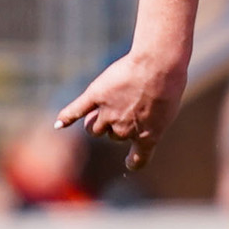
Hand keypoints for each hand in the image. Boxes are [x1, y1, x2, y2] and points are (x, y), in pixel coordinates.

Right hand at [56, 49, 186, 172]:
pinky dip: (66, 117)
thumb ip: (152, 119)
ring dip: (96, 123)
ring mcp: (108, 113)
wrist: (157, 66)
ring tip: (101, 109)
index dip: (133, 162)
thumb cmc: (169, 84)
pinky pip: (77, 111)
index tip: (129, 163)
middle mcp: (125, 129)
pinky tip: (59, 124)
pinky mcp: (96, 96)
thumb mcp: (168, 108)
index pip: (139, 159)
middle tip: (127, 107)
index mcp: (147, 136)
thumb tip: (139, 120)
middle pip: (112, 136)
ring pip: (94, 129)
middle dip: (116, 126)